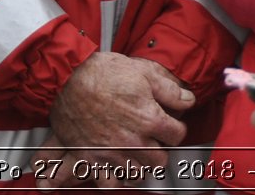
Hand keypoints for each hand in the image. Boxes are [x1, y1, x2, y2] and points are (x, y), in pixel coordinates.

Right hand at [46, 53, 192, 183]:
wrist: (67, 78)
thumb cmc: (102, 72)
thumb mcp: (144, 72)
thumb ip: (170, 90)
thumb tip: (188, 100)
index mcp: (148, 119)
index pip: (177, 135)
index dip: (176, 127)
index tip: (170, 123)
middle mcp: (132, 141)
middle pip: (160, 160)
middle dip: (161, 148)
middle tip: (155, 138)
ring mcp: (111, 152)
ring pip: (138, 174)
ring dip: (140, 164)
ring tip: (138, 151)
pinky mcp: (91, 158)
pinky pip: (109, 183)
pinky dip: (115, 178)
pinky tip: (119, 167)